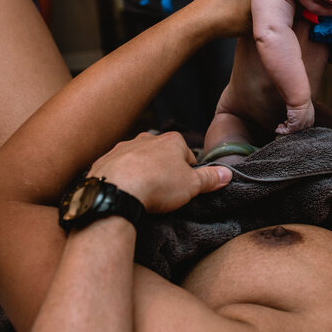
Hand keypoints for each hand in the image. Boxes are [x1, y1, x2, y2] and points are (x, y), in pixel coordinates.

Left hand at [87, 131, 231, 213]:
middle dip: (164, 170)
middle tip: (165, 191)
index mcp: (172, 140)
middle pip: (162, 155)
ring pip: (139, 160)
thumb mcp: (192, 185)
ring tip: (144, 193)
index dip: (188, 173)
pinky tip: (125, 192)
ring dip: (142, 172)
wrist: (116, 191)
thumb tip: (227, 174)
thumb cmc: (157, 185)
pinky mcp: (105, 160)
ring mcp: (124, 147)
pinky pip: (118, 168)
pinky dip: (122, 178)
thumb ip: (210, 178)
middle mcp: (147, 138)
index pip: (187, 155)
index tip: (184, 187)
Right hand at [276, 102, 314, 134]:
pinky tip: (278, 130)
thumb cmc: (301, 101)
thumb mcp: (302, 106)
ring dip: (285, 129)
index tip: (289, 122)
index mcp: (310, 119)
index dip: (296, 125)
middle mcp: (306, 124)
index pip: (303, 125)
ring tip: (280, 127)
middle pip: (297, 129)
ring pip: (292, 131)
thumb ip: (300, 111)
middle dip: (290, 127)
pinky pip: (287, 131)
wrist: (299, 100)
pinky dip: (282, 131)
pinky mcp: (295, 127)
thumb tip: (294, 111)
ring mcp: (301, 126)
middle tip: (284, 125)